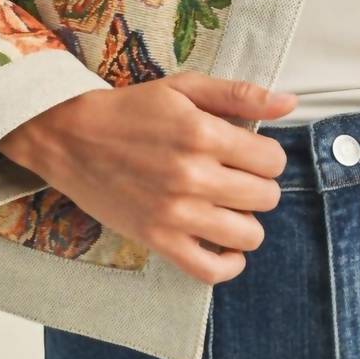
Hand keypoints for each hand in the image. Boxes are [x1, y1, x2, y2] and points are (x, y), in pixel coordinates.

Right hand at [0, 71, 298, 282]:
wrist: (69, 138)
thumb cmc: (130, 110)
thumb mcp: (184, 88)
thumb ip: (239, 94)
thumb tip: (289, 103)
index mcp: (203, 134)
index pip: (272, 160)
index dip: (267, 157)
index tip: (249, 155)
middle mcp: (193, 176)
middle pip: (266, 197)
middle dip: (259, 186)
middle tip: (236, 178)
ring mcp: (175, 213)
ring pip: (249, 235)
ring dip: (247, 221)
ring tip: (228, 207)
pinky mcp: (157, 239)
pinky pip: (211, 270)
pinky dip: (229, 264)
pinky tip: (225, 246)